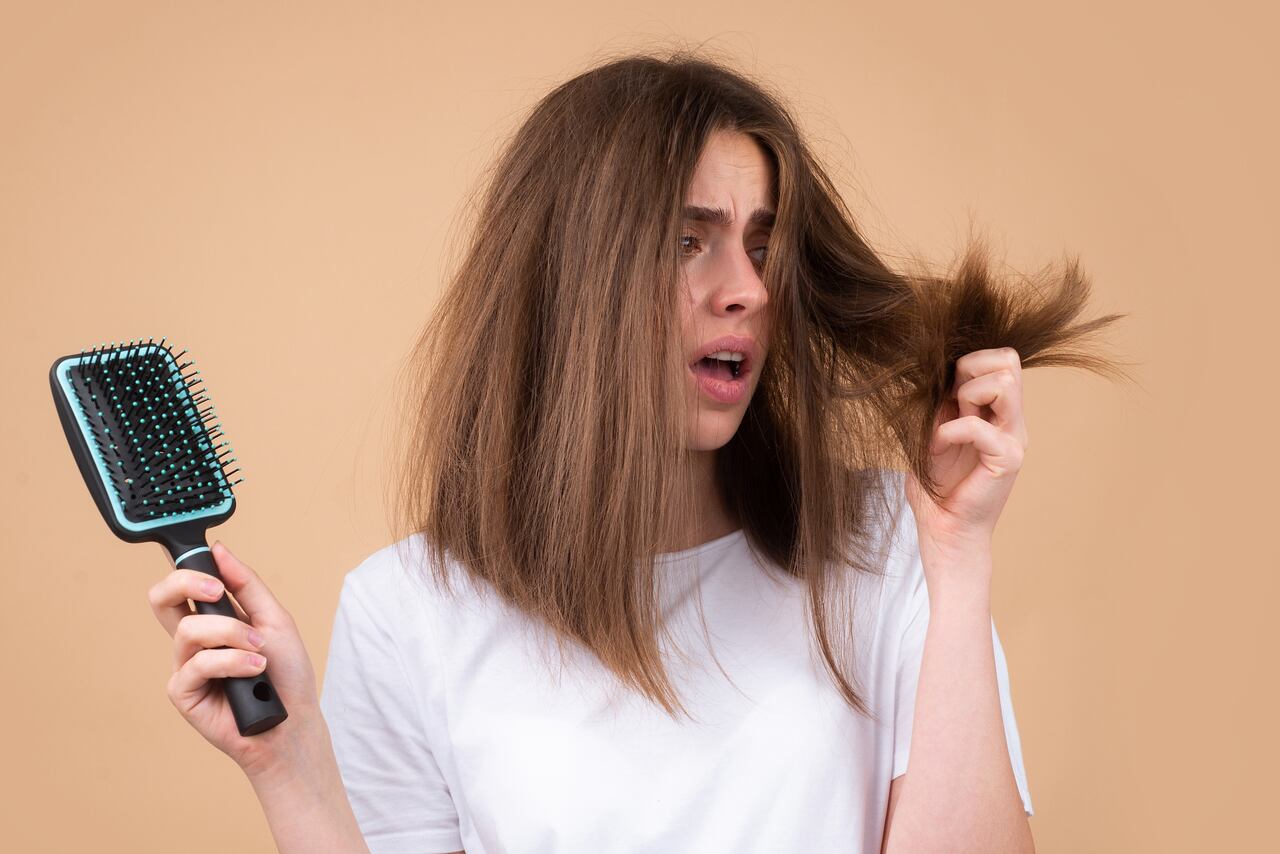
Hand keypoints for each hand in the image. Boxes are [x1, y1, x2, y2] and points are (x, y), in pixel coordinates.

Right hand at [147, 541, 323, 778]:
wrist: (293, 721)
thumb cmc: (287, 675)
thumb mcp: (273, 619)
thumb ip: (246, 585)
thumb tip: (219, 550)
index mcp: (213, 621)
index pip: (183, 586)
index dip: (187, 568)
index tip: (209, 560)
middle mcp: (194, 642)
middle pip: (161, 600)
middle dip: (183, 583)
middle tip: (216, 589)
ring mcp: (186, 666)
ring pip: (189, 629)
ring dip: (232, 634)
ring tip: (259, 651)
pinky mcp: (183, 693)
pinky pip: (197, 664)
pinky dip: (231, 663)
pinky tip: (254, 671)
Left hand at [904, 347, 1027, 566]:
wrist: (943, 530)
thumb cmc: (936, 486)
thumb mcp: (933, 432)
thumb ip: (942, 403)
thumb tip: (935, 372)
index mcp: (997, 413)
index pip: (1002, 359)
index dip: (970, 364)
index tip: (946, 395)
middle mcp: (1011, 422)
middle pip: (1009, 361)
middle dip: (970, 371)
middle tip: (951, 404)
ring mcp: (1013, 439)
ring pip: (1005, 381)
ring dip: (966, 396)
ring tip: (949, 426)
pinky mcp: (1007, 459)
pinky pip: (978, 425)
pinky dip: (949, 431)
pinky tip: (937, 449)